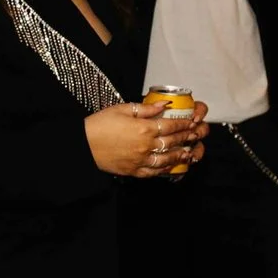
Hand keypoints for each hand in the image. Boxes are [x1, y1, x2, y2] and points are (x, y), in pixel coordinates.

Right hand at [85, 100, 207, 178]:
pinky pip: (154, 172)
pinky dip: (164, 170)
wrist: (82, 145)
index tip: (191, 122)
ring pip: (167, 159)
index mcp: (144, 128)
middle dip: (186, 137)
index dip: (184, 123)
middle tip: (195, 135)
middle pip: (173, 141)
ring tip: (187, 152)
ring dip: (179, 155)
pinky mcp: (134, 170)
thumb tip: (164, 105)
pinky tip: (169, 167)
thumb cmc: (98, 125)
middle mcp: (146, 145)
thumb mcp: (121, 109)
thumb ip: (145, 108)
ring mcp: (141, 160)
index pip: (171, 125)